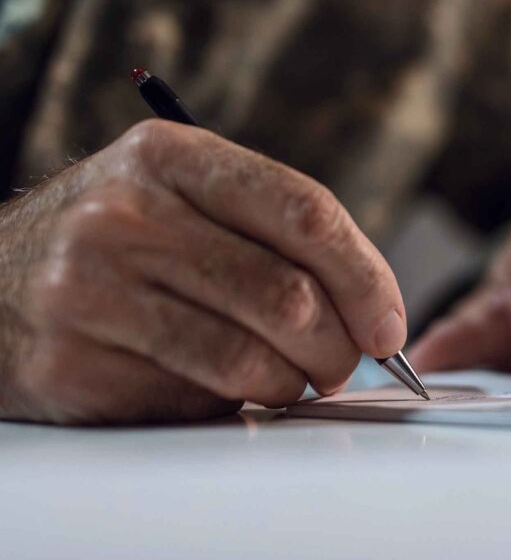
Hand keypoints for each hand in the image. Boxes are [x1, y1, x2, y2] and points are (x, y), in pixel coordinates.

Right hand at [0, 120, 406, 423]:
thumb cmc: (114, 240)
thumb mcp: (179, 194)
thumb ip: (270, 230)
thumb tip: (371, 307)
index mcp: (170, 156)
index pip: (305, 212)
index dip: (366, 276)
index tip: (388, 322)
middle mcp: (125, 215)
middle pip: (286, 295)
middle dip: (338, 345)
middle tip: (343, 361)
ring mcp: (90, 290)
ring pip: (249, 358)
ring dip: (292, 382)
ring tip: (290, 377)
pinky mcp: (72, 363)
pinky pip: (194, 399)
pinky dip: (231, 403)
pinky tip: (222, 386)